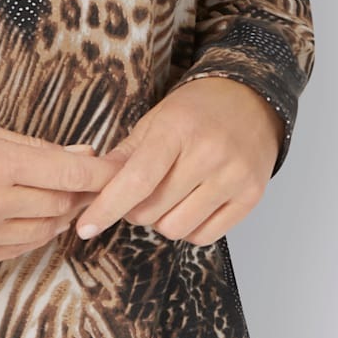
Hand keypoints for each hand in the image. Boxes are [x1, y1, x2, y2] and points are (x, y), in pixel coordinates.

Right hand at [0, 112, 105, 268]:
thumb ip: (31, 146)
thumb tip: (81, 153)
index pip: (68, 172)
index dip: (100, 172)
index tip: (119, 168)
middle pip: (60, 204)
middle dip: (82, 193)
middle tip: (90, 181)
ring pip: (44, 233)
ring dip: (59, 216)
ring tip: (62, 199)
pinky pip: (16, 250)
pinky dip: (31, 234)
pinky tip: (30, 217)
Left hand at [72, 77, 283, 247]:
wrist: (251, 100)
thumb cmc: (197, 110)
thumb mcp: (155, 120)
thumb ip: (124, 155)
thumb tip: (91, 186)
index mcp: (177, 129)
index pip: (137, 179)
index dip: (108, 207)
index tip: (85, 227)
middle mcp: (209, 153)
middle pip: (153, 210)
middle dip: (134, 210)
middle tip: (140, 193)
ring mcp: (234, 177)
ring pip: (177, 228)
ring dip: (162, 221)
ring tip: (168, 198)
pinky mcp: (251, 197)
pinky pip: (205, 237)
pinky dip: (188, 229)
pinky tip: (190, 206)